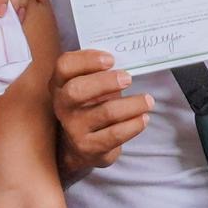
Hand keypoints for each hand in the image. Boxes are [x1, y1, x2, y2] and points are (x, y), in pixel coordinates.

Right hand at [51, 49, 148, 171]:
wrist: (83, 145)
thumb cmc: (92, 106)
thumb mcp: (91, 86)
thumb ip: (101, 72)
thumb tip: (130, 62)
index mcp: (60, 83)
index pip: (64, 66)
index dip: (87, 60)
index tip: (111, 60)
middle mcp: (62, 105)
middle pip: (77, 90)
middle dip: (106, 82)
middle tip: (128, 79)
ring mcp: (73, 128)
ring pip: (104, 113)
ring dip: (132, 105)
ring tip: (148, 101)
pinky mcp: (88, 147)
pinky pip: (115, 134)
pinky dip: (133, 125)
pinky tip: (144, 118)